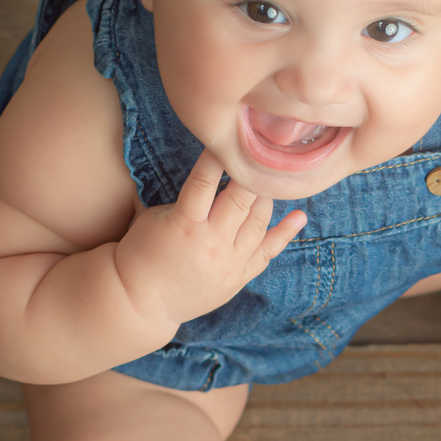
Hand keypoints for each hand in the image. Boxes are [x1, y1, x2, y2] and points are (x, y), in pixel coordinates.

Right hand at [113, 148, 306, 334]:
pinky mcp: (238, 278)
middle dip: (251, 175)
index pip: (204, 182)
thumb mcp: (154, 218)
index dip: (216, 158)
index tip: (226, 138)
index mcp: (184, 224)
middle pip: (241, 200)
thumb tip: (213, 180)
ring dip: (267, 198)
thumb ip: (185, 200)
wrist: (141, 302)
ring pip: (259, 223)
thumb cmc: (141, 254)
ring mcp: (228, 263)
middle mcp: (211, 243)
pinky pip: (267, 253)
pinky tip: (299, 216)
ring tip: (271, 178)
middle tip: (259, 155)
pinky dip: (285, 234)